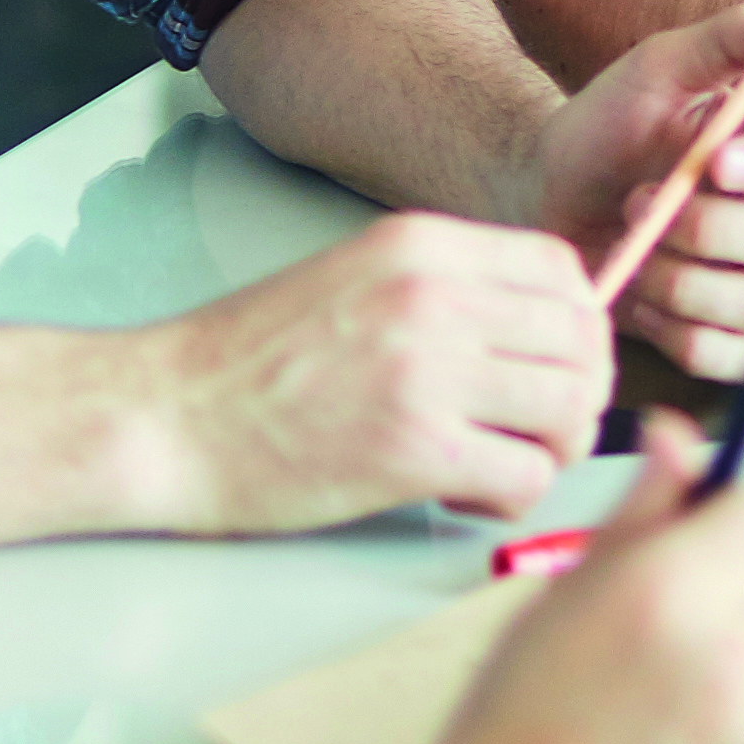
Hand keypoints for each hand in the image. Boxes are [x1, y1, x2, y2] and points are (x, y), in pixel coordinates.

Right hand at [135, 216, 616, 528]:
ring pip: (570, 407)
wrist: (161, 415)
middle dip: (579, 396)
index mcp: (421, 246)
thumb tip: (532, 329)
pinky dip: (514, 497)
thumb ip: (441, 290)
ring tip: (501, 465)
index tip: (551, 367)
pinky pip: (528, 474)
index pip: (562, 270)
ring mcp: (425, 370)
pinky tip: (468, 497)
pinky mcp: (411, 449)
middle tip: (538, 431)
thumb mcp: (353, 280)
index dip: (578, 326)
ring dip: (553, 449)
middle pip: (582, 339)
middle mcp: (434, 296)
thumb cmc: (248, 363)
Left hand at [522, 4, 743, 380]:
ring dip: (682, 278)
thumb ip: (727, 40)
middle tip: (641, 200)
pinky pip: (729, 356)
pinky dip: (675, 329)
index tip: (715, 161)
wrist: (547, 194)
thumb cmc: (608, 127)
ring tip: (634, 244)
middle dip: (708, 228)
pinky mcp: (731, 342)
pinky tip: (640, 293)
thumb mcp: (659, 68)